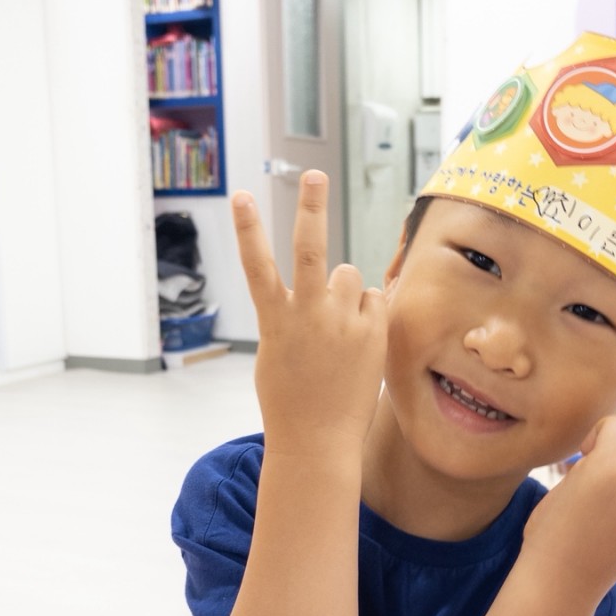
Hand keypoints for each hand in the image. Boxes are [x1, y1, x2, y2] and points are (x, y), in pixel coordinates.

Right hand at [232, 170, 386, 457]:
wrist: (317, 441)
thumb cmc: (290, 398)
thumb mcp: (278, 353)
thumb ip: (295, 315)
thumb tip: (326, 287)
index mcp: (276, 320)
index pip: (257, 265)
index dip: (248, 228)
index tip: (241, 195)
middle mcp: (308, 315)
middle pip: (310, 249)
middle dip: (310, 207)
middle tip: (313, 174)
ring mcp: (342, 324)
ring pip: (351, 275)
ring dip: (347, 289)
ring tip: (340, 326)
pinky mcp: (372, 334)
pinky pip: (374, 300)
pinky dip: (368, 311)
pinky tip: (360, 340)